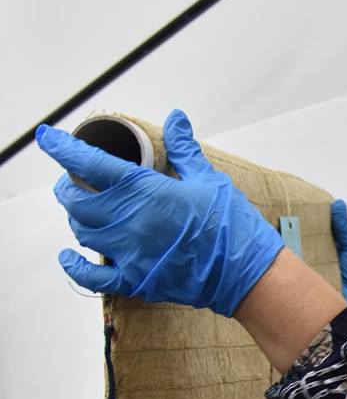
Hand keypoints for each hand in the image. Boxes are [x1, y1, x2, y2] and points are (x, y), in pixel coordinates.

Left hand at [39, 109, 284, 315]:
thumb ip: (184, 149)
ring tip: (83, 208)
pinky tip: (69, 257)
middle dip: (69, 185)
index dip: (64, 148)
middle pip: (77, 199)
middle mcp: (128, 221)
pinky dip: (76, 267)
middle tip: (74, 177)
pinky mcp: (136, 278)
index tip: (50, 138)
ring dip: (76, 216)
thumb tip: (176, 119)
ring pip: (82, 231)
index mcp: (145, 191)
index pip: (90, 164)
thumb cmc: (231, 225)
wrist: (245, 272)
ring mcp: (129, 252)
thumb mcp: (210, 179)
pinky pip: (94, 277)